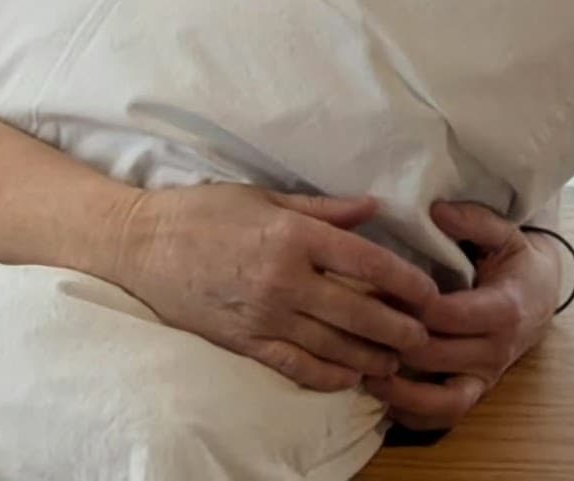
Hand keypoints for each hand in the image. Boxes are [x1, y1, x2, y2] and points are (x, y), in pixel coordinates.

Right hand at [114, 185, 436, 392]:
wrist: (143, 245)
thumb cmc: (204, 211)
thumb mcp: (264, 196)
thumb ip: (322, 209)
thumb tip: (372, 207)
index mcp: (292, 234)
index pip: (366, 261)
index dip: (405, 280)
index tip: (429, 291)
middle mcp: (284, 278)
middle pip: (360, 310)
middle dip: (400, 326)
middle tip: (425, 334)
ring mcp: (265, 315)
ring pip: (336, 345)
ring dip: (374, 355)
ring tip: (397, 358)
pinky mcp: (246, 342)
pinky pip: (299, 366)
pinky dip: (331, 375)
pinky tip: (352, 376)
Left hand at [361, 201, 564, 431]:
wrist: (540, 298)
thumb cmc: (516, 261)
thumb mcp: (505, 233)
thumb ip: (474, 220)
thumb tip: (437, 212)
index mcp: (502, 309)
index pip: (450, 315)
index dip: (411, 305)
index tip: (377, 286)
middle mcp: (495, 351)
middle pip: (437, 355)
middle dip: (395, 340)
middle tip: (355, 322)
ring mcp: (485, 377)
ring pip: (444, 401)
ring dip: (401, 391)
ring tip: (362, 371)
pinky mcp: (475, 392)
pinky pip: (446, 416)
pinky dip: (413, 413)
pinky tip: (381, 395)